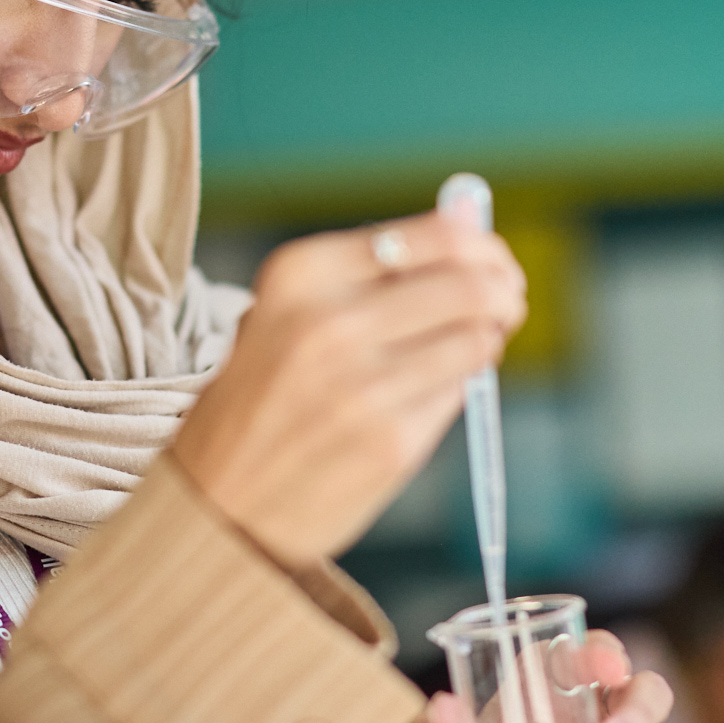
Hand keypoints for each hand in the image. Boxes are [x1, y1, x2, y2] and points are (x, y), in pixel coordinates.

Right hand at [171, 213, 524, 565]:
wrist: (218, 506)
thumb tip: (466, 216)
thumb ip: (371, 267)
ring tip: (465, 347)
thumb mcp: (285, 311)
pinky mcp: (394, 441)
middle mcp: (334, 321)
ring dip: (487, 339)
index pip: (436, 236)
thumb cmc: (257, 399)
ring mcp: (367, 386)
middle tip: (505, 301)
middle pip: (471, 285)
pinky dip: (459, 386)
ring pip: (478, 339)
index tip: (490, 261)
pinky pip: (459, 393)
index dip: (481, 245)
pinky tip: (426, 393)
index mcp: (301, 273)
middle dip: (503, 290)